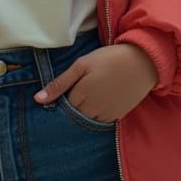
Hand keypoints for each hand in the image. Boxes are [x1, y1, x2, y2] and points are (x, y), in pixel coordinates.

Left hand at [34, 43, 157, 122]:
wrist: (142, 62)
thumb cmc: (109, 59)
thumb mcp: (81, 65)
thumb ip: (59, 83)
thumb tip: (38, 99)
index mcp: (80, 96)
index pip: (62, 107)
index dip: (62, 98)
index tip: (66, 89)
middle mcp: (92, 111)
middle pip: (74, 115)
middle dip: (72, 107)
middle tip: (79, 90)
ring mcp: (106, 115)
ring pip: (88, 120)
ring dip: (85, 111)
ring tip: (91, 94)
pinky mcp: (118, 116)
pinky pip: (102, 121)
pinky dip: (99, 113)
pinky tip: (102, 99)